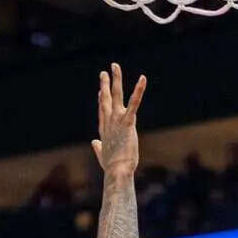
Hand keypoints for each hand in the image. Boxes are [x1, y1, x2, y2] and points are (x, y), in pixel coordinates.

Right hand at [92, 63, 145, 177]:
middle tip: (104, 72)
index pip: (102, 111)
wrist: (117, 170)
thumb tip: (94, 143)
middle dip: (104, 85)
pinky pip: (134, 103)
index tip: (100, 91)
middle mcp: (109, 122)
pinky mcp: (128, 122)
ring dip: (115, 80)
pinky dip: (139, 90)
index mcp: (104, 130)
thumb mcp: (103, 155)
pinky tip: (142, 78)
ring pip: (115, 95)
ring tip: (114, 66)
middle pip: (105, 99)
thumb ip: (98, 148)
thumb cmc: (112, 166)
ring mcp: (117, 120)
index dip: (101, 100)